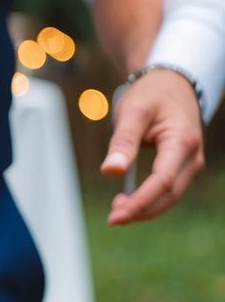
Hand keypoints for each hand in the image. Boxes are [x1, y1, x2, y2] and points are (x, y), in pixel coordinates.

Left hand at [100, 68, 203, 224]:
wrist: (172, 83)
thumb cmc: (151, 95)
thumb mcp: (133, 112)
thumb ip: (122, 141)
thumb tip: (110, 171)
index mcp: (182, 141)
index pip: (162, 181)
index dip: (140, 202)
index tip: (115, 215)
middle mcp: (192, 155)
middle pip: (168, 195)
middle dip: (140, 211)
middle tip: (112, 218)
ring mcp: (191, 162)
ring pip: (171, 197)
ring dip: (145, 209)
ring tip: (117, 212)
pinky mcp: (184, 166)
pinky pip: (169, 190)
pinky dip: (150, 201)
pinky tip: (129, 203)